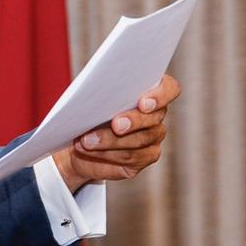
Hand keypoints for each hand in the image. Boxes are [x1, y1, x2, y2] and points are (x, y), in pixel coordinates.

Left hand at [52, 75, 180, 192]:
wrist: (76, 139)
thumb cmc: (86, 110)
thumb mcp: (89, 96)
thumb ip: (99, 90)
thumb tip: (93, 92)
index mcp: (148, 90)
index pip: (169, 88)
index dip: (160, 95)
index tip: (143, 102)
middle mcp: (155, 114)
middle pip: (154, 117)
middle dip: (133, 121)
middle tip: (116, 125)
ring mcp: (152, 137)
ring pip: (141, 139)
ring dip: (111, 140)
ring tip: (87, 140)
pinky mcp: (144, 157)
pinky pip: (132, 157)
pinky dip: (108, 153)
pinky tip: (90, 149)